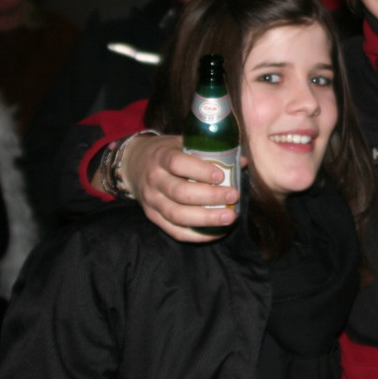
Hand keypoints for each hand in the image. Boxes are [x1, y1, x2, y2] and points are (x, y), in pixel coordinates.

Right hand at [122, 134, 239, 241]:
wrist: (134, 163)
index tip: (221, 176)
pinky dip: (197, 235)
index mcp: (162, 157)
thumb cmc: (167, 152)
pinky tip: (217, 233)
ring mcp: (152, 201)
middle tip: (233, 196)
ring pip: (178, 215)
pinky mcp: (153, 217)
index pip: (178, 164)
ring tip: (229, 217)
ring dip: (206, 219)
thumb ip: (210, 151)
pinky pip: (175, 231)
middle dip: (210, 197)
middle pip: (181, 193)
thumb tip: (243, 161)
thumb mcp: (183, 143)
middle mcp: (154, 180)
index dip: (201, 171)